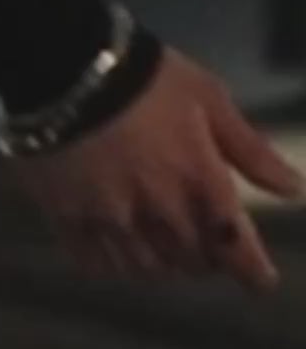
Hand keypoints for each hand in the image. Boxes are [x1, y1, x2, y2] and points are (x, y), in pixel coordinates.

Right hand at [7, 55, 300, 293]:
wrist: (66, 67)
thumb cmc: (149, 78)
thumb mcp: (209, 99)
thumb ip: (250, 150)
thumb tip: (294, 190)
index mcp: (199, 182)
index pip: (235, 247)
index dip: (252, 271)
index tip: (262, 282)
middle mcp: (158, 212)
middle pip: (191, 261)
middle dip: (206, 259)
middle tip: (208, 247)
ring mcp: (110, 219)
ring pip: (146, 268)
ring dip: (164, 265)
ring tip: (166, 250)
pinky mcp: (67, 217)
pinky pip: (95, 262)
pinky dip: (113, 264)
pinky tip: (118, 250)